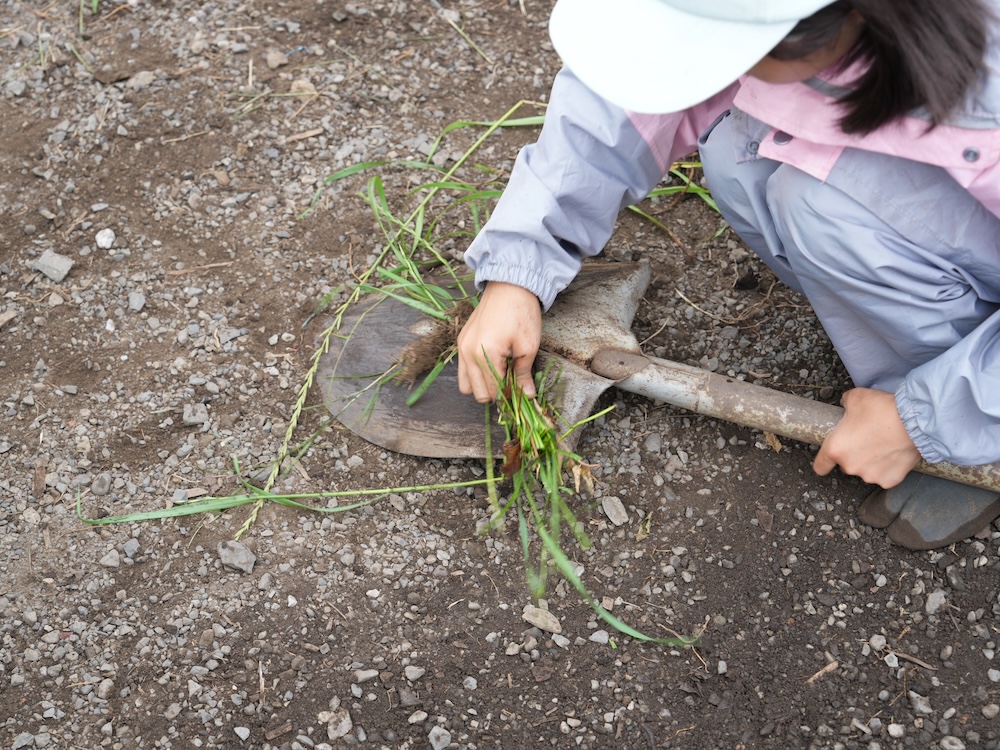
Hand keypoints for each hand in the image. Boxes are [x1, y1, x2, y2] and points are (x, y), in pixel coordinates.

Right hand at [457, 282, 541, 402]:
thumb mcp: (528, 346)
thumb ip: (524, 374)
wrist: (509, 286)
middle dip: (496, 393)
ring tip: (501, 375)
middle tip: (513, 383)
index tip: (522, 392)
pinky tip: (493, 363)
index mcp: (485, 355)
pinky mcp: (461, 341)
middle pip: (478, 393)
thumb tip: (527, 396)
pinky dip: (476, 373)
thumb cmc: (521, 313)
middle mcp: (467, 354)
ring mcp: (461, 347)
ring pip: (466, 386)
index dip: (511, 395)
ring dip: (483, 386)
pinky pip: (463, 370)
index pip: (495, 390)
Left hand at [813, 387, 920, 487]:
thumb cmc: (882, 409)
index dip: (824, 462)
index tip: (829, 459)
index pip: (820, 466)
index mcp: (836, 449)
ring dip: (871, 461)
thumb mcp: (854, 398)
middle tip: (866, 439)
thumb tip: (847, 406)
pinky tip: (893, 452)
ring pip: (866, 470)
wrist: (914, 420)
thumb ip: (845, 405)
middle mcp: (850, 466)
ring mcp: (870, 475)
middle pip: (847, 464)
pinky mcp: (889, 480)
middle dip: (854, 454)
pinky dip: (888, 467)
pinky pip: (885, 475)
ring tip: (883, 444)